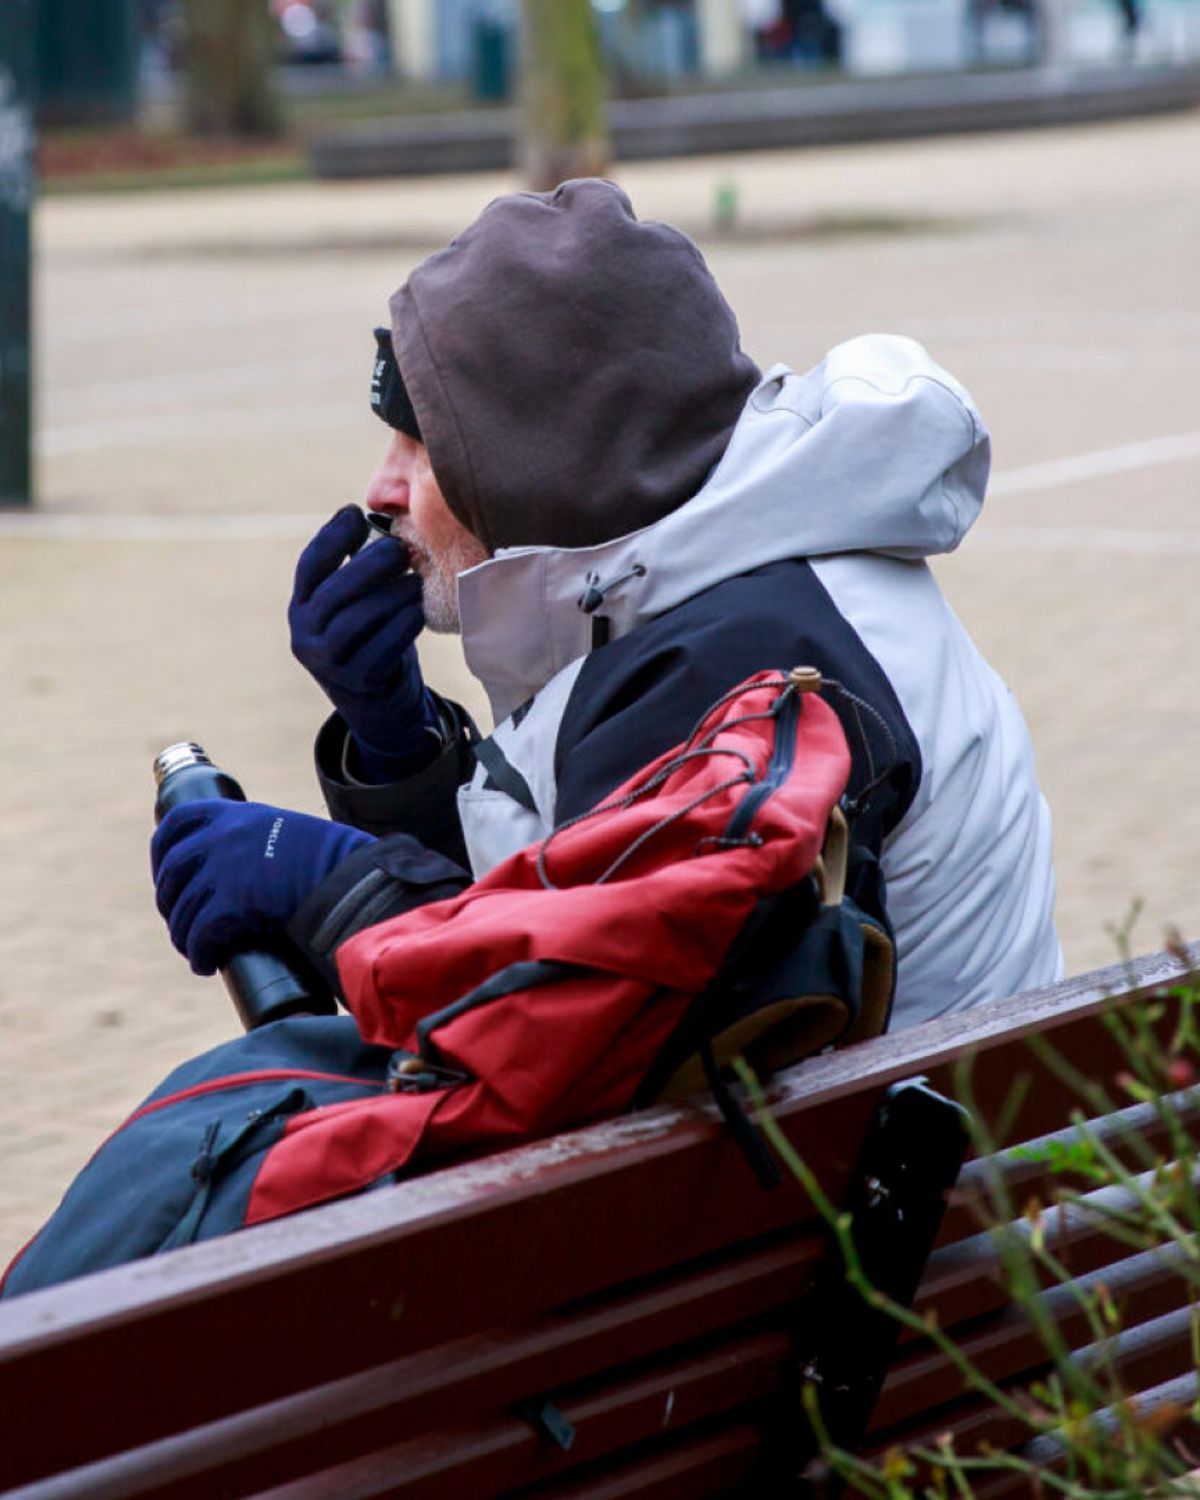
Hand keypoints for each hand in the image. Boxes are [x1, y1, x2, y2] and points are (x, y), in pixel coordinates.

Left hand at [152, 800, 371, 975]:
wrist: (345, 874)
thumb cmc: (330, 857)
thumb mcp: (285, 830)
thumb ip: (260, 840)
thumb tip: (251, 869)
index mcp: (234, 814)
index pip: (177, 821)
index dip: (162, 848)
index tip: (163, 867)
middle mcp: (221, 837)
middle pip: (172, 871)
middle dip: (169, 899)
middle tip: (179, 918)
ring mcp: (222, 869)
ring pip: (182, 909)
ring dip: (183, 934)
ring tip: (193, 949)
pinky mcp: (230, 903)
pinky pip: (199, 934)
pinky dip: (198, 953)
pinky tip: (206, 963)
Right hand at [289, 506, 438, 777]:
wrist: (379, 701)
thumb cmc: (372, 634)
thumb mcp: (355, 601)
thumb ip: (359, 564)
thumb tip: (381, 511)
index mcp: (301, 606)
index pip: (309, 567)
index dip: (330, 537)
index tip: (355, 513)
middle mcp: (306, 634)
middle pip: (333, 593)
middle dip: (368, 566)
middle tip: (399, 549)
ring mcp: (329, 662)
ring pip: (358, 620)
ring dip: (391, 595)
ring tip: (416, 580)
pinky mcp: (358, 682)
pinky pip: (383, 648)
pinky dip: (403, 625)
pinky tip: (418, 610)